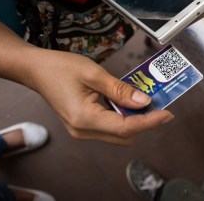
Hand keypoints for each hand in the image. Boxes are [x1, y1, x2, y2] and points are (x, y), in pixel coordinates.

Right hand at [31, 49, 173, 144]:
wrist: (36, 70)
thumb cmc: (60, 67)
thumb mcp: (93, 73)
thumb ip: (120, 89)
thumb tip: (144, 101)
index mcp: (85, 118)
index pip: (126, 128)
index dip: (149, 122)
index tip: (167, 113)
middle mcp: (83, 130)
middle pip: (124, 136)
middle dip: (144, 122)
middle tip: (159, 103)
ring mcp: (82, 130)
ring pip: (118, 134)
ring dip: (134, 120)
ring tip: (145, 100)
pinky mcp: (82, 126)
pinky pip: (109, 127)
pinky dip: (122, 117)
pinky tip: (128, 101)